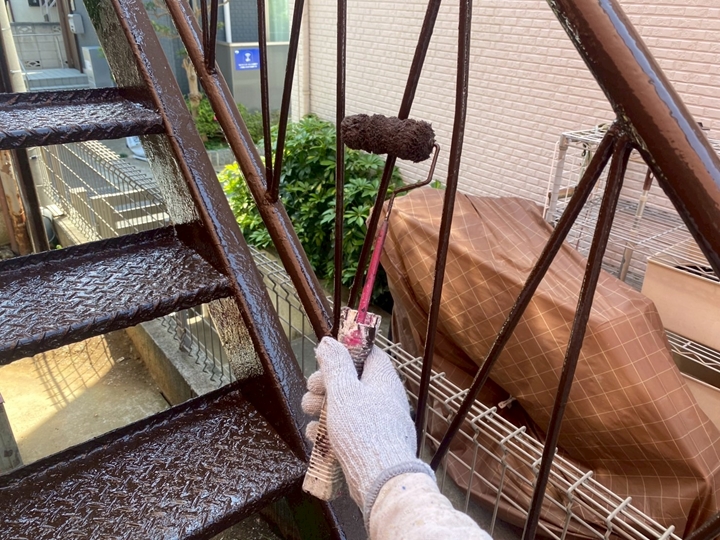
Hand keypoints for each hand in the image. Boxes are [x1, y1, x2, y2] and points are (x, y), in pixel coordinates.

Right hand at [302, 337, 432, 515]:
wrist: (381, 479)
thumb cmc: (364, 430)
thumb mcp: (344, 391)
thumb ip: (335, 365)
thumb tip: (329, 341)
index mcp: (383, 379)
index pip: (367, 354)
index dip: (345, 353)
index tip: (325, 359)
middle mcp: (383, 397)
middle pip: (350, 380)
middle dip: (325, 384)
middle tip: (312, 390)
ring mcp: (378, 422)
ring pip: (345, 406)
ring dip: (322, 407)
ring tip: (308, 412)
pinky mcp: (369, 443)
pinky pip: (347, 430)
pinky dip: (329, 431)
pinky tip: (315, 436)